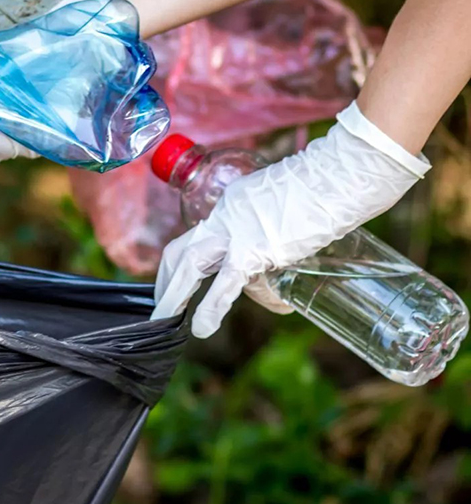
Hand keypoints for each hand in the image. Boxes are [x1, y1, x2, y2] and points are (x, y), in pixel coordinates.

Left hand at [151, 101, 428, 336]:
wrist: (342, 175)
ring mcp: (237, 230)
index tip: (181, 281)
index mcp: (234, 202)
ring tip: (166, 320)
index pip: (202, 237)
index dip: (188, 262)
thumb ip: (281, 233)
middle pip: (182, 250)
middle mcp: (227, 214)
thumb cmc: (331, 187)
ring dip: (174, 295)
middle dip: (167, 281)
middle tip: (160, 307)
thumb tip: (281, 271)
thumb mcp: (293, 207)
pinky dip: (210, 308)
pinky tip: (201, 329)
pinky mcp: (255, 249)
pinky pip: (225, 284)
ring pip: (191, 265)